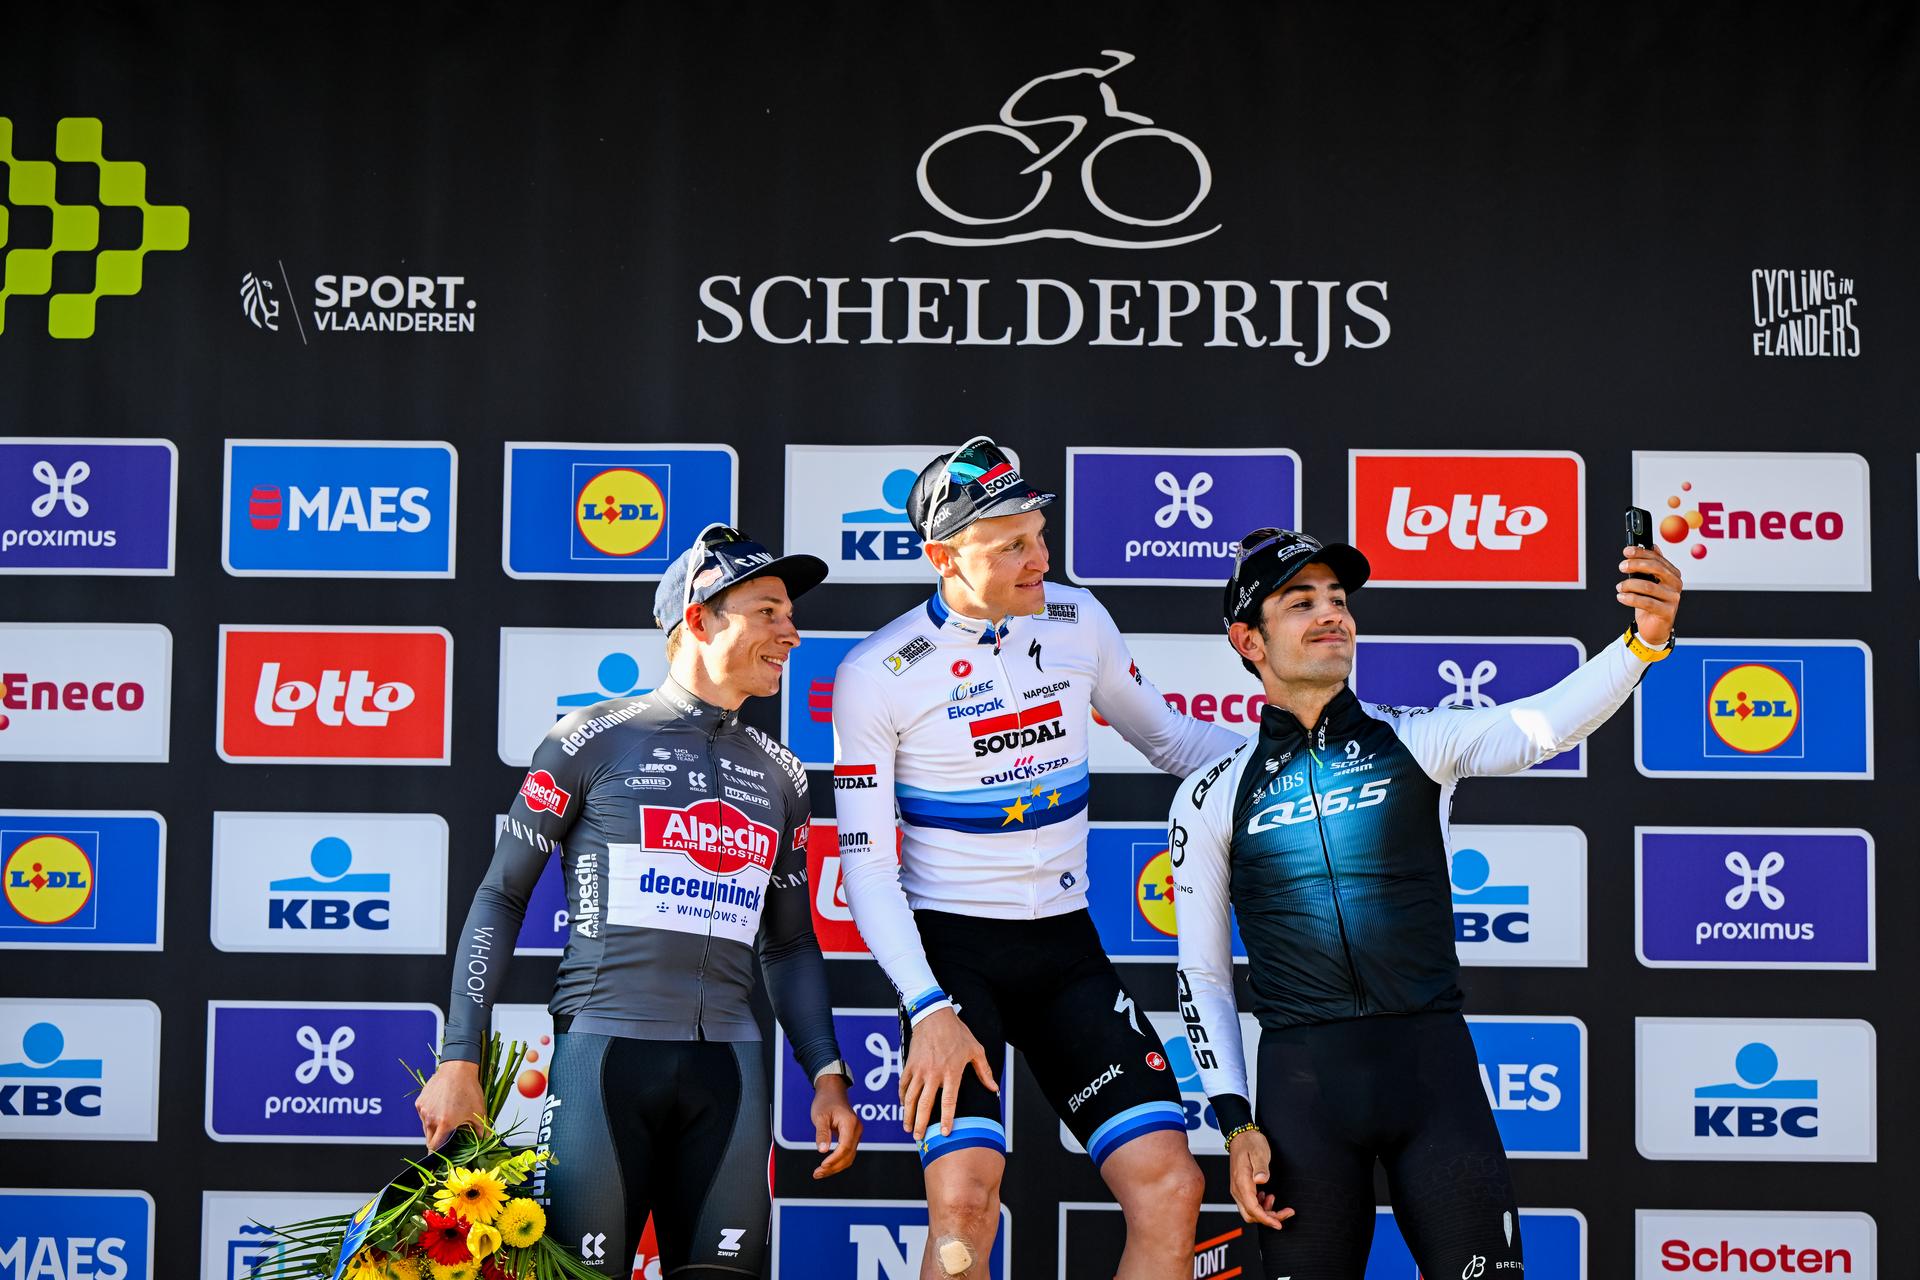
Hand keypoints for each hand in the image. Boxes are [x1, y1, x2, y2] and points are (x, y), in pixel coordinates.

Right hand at [414, 1059, 486, 1150]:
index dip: (437, 1154)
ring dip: (433, 1128)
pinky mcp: (420, 1102)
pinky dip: (430, 1115)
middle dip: (436, 1141)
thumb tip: (487, 1141)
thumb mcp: (479, 1111)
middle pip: (429, 1139)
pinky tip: (441, 1108)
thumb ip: (482, 1130)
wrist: (457, 1068)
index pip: (434, 1147)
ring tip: (446, 1118)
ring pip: (425, 1127)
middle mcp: (430, 1119)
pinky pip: (423, 1115)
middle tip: (446, 1137)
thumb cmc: (468, 1089)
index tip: (440, 1156)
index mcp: (444, 1124)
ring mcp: (423, 1110)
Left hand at [809, 1074, 862, 1178]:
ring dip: (835, 1167)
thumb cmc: (825, 1102)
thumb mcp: (820, 1116)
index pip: (845, 1147)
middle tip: (817, 1174)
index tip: (822, 1166)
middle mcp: (856, 1130)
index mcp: (850, 1123)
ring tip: (819, 1173)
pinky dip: (838, 1161)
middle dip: (833, 1167)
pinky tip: (827, 1166)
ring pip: (849, 1157)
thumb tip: (823, 1151)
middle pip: (848, 1155)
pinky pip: (848, 1153)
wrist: (832, 1091)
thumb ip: (822, 1133)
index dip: (834, 1159)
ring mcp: (856, 1134)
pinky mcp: (852, 1136)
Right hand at [899, 1007, 997, 1144]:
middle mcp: (934, 1074)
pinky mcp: (909, 1065)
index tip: (945, 1134)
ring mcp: (919, 1070)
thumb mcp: (975, 1050)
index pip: (949, 1102)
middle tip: (919, 1137)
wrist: (934, 1015)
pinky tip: (903, 1106)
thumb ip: (984, 1071)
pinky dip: (902, 1097)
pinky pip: (903, 1085)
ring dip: (908, 1115)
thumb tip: (994, 1088)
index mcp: (952, 1072)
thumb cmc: (957, 1032)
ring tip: (909, 1128)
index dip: (947, 1120)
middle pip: (925, 1105)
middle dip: (921, 1124)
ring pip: (910, 1098)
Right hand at [1226, 1129, 1294, 1230]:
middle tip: (1285, 1213)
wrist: (1241, 1136)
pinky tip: (1268, 1197)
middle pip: (1251, 1215)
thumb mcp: (1259, 1152)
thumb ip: (1260, 1168)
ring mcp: (1238, 1189)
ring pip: (1250, 1211)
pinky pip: (1249, 1204)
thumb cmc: (1250, 1143)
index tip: (1279, 1223)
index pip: (1252, 1209)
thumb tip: (1261, 1180)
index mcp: (1241, 1182)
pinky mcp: (1241, 1188)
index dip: (1266, 1219)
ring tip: (1277, 1202)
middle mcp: (1237, 1188)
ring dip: (1265, 1212)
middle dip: (1268, 1218)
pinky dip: (1260, 1206)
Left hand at [1619, 544, 1682, 646]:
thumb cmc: (1651, 602)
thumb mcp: (1650, 582)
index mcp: (1672, 574)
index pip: (1657, 559)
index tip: (1627, 551)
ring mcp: (1673, 598)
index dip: (1641, 553)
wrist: (1654, 627)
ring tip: (1620, 587)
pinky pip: (1646, 602)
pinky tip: (1621, 597)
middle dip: (1635, 565)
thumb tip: (1653, 546)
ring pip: (1648, 586)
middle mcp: (1675, 585)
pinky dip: (1630, 598)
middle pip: (1656, 568)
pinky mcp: (1667, 612)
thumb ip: (1652, 565)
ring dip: (1629, 585)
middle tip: (1622, 566)